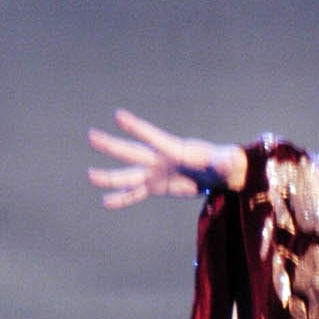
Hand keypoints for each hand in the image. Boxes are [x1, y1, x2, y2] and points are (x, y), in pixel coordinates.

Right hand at [87, 110, 246, 206]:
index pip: (152, 136)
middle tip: (91, 136)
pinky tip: (106, 202)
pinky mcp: (157, 187)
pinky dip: (122, 199)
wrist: (224, 175)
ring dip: (109, 177)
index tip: (117, 115)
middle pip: (132, 152)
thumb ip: (224, 161)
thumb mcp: (228, 161)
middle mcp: (160, 159)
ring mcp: (156, 173)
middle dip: (112, 145)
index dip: (136, 127)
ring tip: (90, 176)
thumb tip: (228, 161)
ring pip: (128, 175)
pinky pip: (136, 194)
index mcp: (175, 149)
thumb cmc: (228, 163)